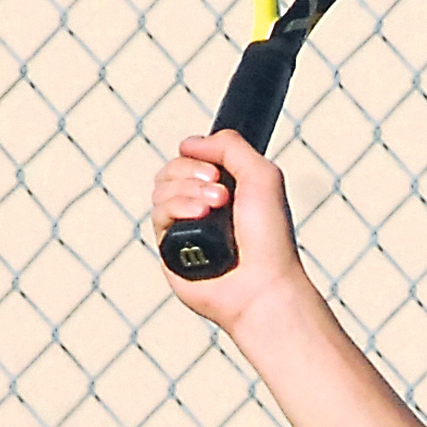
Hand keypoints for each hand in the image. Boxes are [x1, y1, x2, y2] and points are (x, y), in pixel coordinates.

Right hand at [151, 132, 304, 332]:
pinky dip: (176, 209)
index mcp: (226, 190)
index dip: (198, 156)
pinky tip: (199, 220)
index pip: (192, 157)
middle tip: (222, 194)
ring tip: (215, 209)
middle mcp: (203, 208)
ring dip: (188, 192)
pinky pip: (157, 213)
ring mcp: (185, 228)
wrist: (261, 283)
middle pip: (171, 169)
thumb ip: (231, 147)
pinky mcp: (170, 250)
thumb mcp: (263, 175)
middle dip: (191, 173)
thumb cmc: (269, 239)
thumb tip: (189, 142)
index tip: (217, 171)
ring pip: (161, 189)